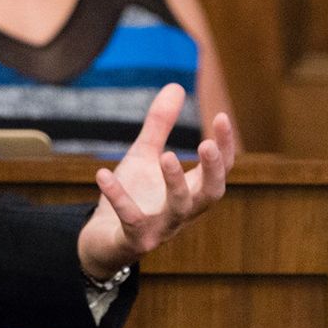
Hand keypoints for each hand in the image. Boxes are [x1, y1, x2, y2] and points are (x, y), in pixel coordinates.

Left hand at [79, 84, 237, 278]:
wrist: (102, 239)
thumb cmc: (133, 195)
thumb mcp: (145, 156)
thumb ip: (160, 125)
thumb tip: (176, 86)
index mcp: (191, 191)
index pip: (220, 171)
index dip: (225, 146)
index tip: (222, 117)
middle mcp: (183, 213)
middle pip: (211, 194)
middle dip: (213, 170)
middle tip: (207, 144)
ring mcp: (161, 229)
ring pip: (179, 210)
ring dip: (175, 183)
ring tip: (166, 155)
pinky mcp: (134, 241)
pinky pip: (131, 220)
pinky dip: (118, 197)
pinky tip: (102, 173)